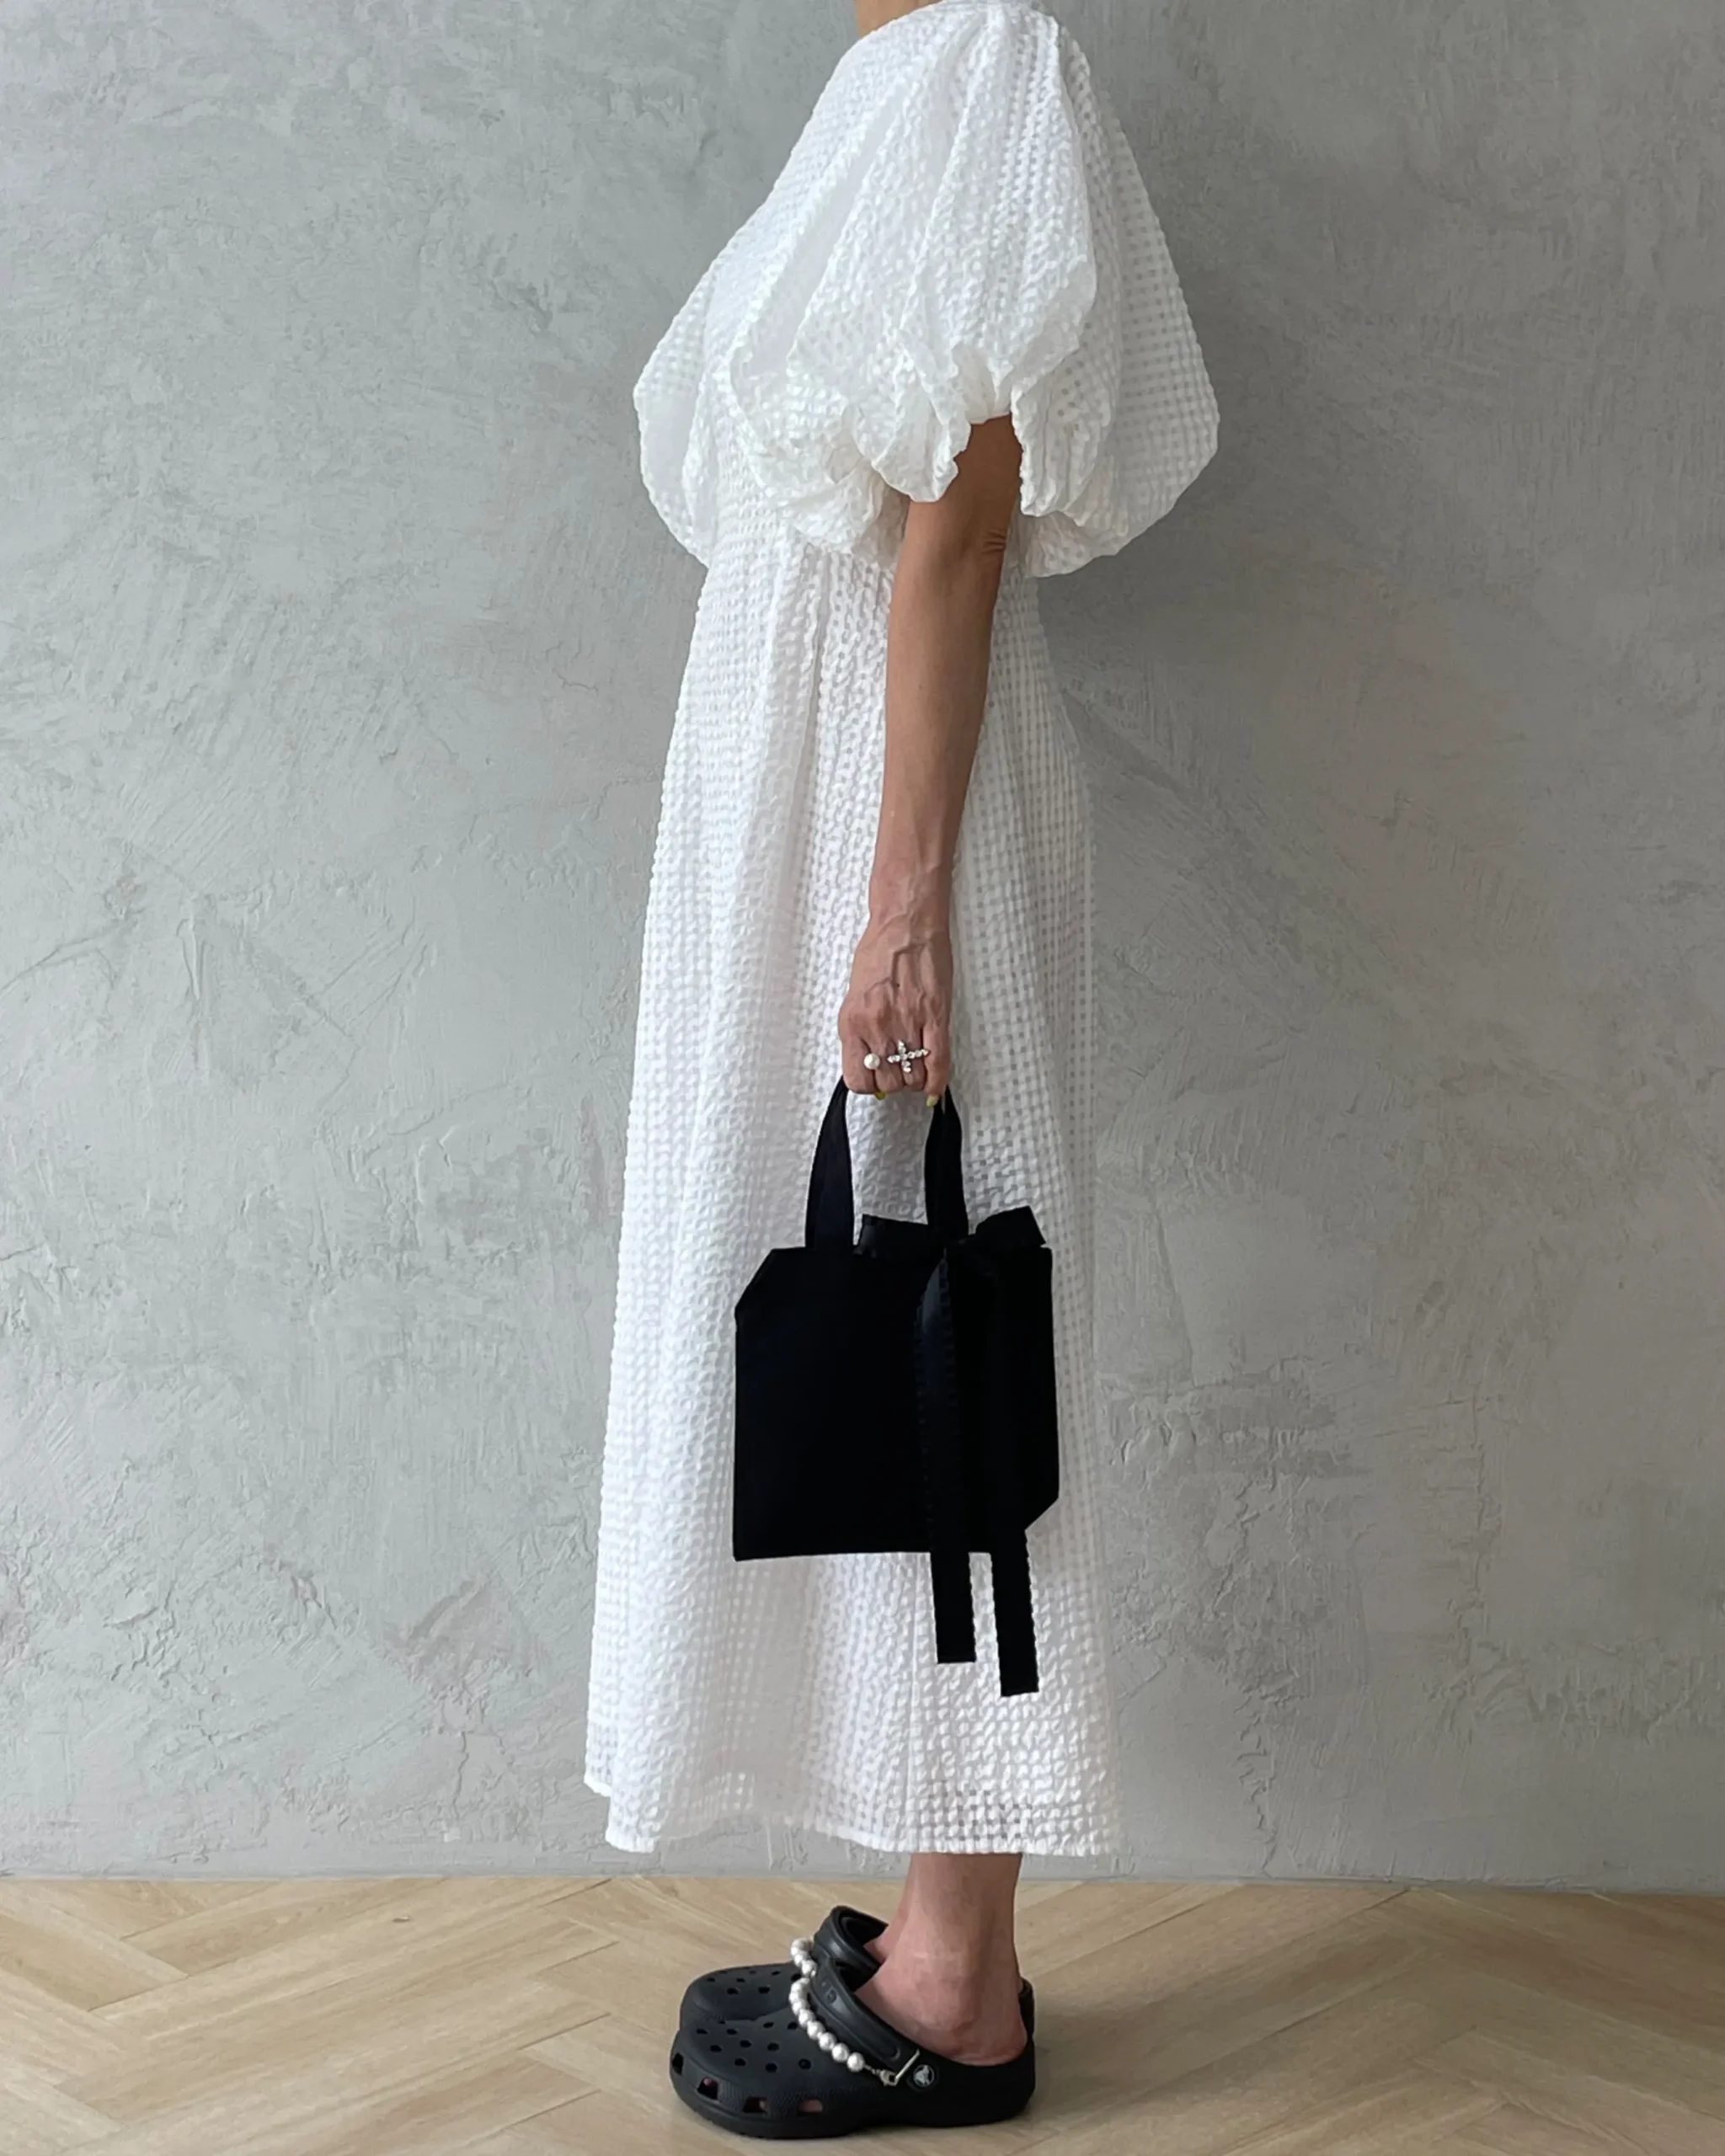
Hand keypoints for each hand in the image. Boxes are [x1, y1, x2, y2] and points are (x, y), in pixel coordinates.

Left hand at [838, 906, 950, 1101]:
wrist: (905, 924)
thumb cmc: (880, 951)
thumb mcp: (855, 995)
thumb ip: (860, 1029)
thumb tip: (868, 1060)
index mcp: (853, 1021)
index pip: (857, 1078)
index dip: (868, 1085)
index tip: (875, 1081)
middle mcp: (877, 1025)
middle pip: (888, 1081)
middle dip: (895, 1082)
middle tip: (899, 1070)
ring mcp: (907, 1022)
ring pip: (913, 1076)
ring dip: (915, 1079)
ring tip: (916, 1068)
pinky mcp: (934, 1016)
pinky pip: (938, 1062)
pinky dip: (937, 1081)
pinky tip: (935, 1087)